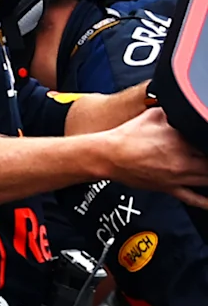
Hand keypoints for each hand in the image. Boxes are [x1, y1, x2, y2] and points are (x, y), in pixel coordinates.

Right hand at [90, 107, 207, 205]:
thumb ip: (176, 110)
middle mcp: (184, 162)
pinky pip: (194, 199)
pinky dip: (206, 202)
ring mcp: (178, 177)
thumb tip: (186, 104)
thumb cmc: (127, 136)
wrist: (107, 156)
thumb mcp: (155, 115)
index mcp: (183, 141)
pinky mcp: (170, 188)